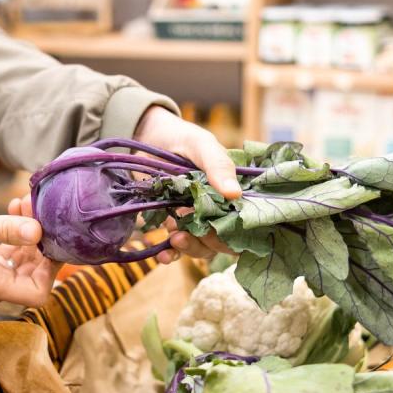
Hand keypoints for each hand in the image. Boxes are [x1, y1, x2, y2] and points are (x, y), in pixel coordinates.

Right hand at [0, 205, 58, 307]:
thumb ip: (4, 229)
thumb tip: (38, 231)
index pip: (38, 292)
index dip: (51, 268)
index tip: (50, 236)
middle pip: (34, 278)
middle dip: (40, 243)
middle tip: (34, 209)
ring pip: (24, 267)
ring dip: (29, 237)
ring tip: (21, 205)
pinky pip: (10, 261)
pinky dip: (16, 240)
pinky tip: (11, 214)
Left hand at [134, 106, 238, 263]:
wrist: (147, 137)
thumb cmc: (182, 138)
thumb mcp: (202, 145)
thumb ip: (218, 165)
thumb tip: (235, 194)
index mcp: (233, 194)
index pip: (245, 222)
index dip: (237, 231)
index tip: (220, 227)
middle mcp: (218, 211)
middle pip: (224, 240)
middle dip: (208, 240)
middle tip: (191, 229)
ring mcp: (195, 220)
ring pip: (202, 248)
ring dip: (189, 246)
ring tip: (175, 234)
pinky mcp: (172, 224)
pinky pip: (176, 249)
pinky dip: (170, 255)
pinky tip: (163, 254)